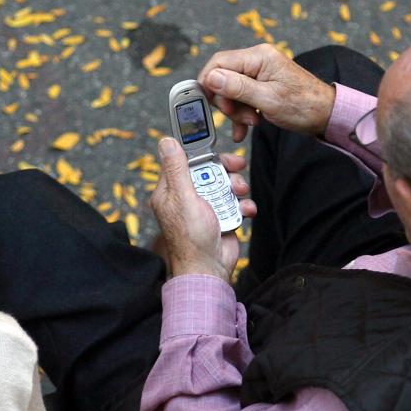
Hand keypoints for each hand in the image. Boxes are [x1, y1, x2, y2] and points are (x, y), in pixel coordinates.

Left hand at [150, 139, 256, 279]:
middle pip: (209, 170)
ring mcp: (206, 207)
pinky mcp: (222, 217)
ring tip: (239, 194)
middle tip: (237, 167)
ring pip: (225, 185)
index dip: (200, 152)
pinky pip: (235, 203)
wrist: (210, 269)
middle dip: (225, 170)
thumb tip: (166, 142)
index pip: (183, 162)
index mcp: (171, 192)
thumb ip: (177, 169)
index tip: (215, 147)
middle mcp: (187, 198)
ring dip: (236, 187)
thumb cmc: (191, 238)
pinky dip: (243, 205)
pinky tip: (245, 210)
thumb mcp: (183, 197)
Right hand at [198, 43, 336, 142]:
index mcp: (259, 57)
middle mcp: (257, 60)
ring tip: (252, 122)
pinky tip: (246, 127)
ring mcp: (260, 72)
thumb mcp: (267, 99)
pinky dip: (241, 112)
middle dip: (227, 102)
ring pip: (231, 90)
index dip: (208, 82)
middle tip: (239, 117)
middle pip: (223, 77)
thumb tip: (211, 78)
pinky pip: (242, 97)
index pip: (219, 62)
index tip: (206, 103)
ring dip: (236, 110)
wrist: (326, 115)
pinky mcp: (262, 85)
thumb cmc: (304, 106)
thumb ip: (237, 88)